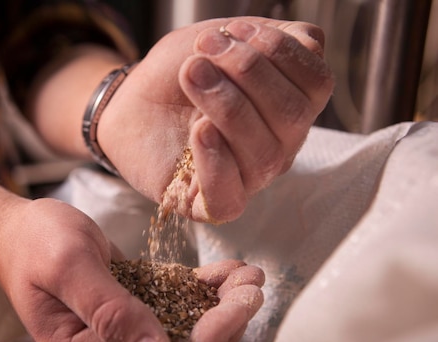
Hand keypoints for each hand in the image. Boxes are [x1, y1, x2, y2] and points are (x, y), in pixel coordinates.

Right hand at [0, 198, 262, 341]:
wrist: (16, 227)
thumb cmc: (34, 241)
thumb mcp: (70, 265)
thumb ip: (110, 313)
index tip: (240, 305)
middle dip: (222, 327)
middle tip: (253, 286)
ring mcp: (117, 335)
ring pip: (180, 337)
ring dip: (219, 311)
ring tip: (249, 276)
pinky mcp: (128, 311)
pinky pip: (172, 312)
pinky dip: (201, 296)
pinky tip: (222, 274)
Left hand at [99, 17, 333, 222]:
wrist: (131, 100)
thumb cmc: (180, 73)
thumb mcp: (224, 39)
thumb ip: (271, 38)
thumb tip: (308, 46)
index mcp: (291, 104)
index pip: (316, 83)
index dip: (280, 51)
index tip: (232, 31)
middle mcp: (279, 145)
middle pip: (293, 116)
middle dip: (248, 72)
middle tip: (203, 52)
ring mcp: (249, 178)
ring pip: (264, 154)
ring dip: (226, 105)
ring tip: (191, 75)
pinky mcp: (211, 203)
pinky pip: (230, 199)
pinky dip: (216, 162)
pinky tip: (198, 131)